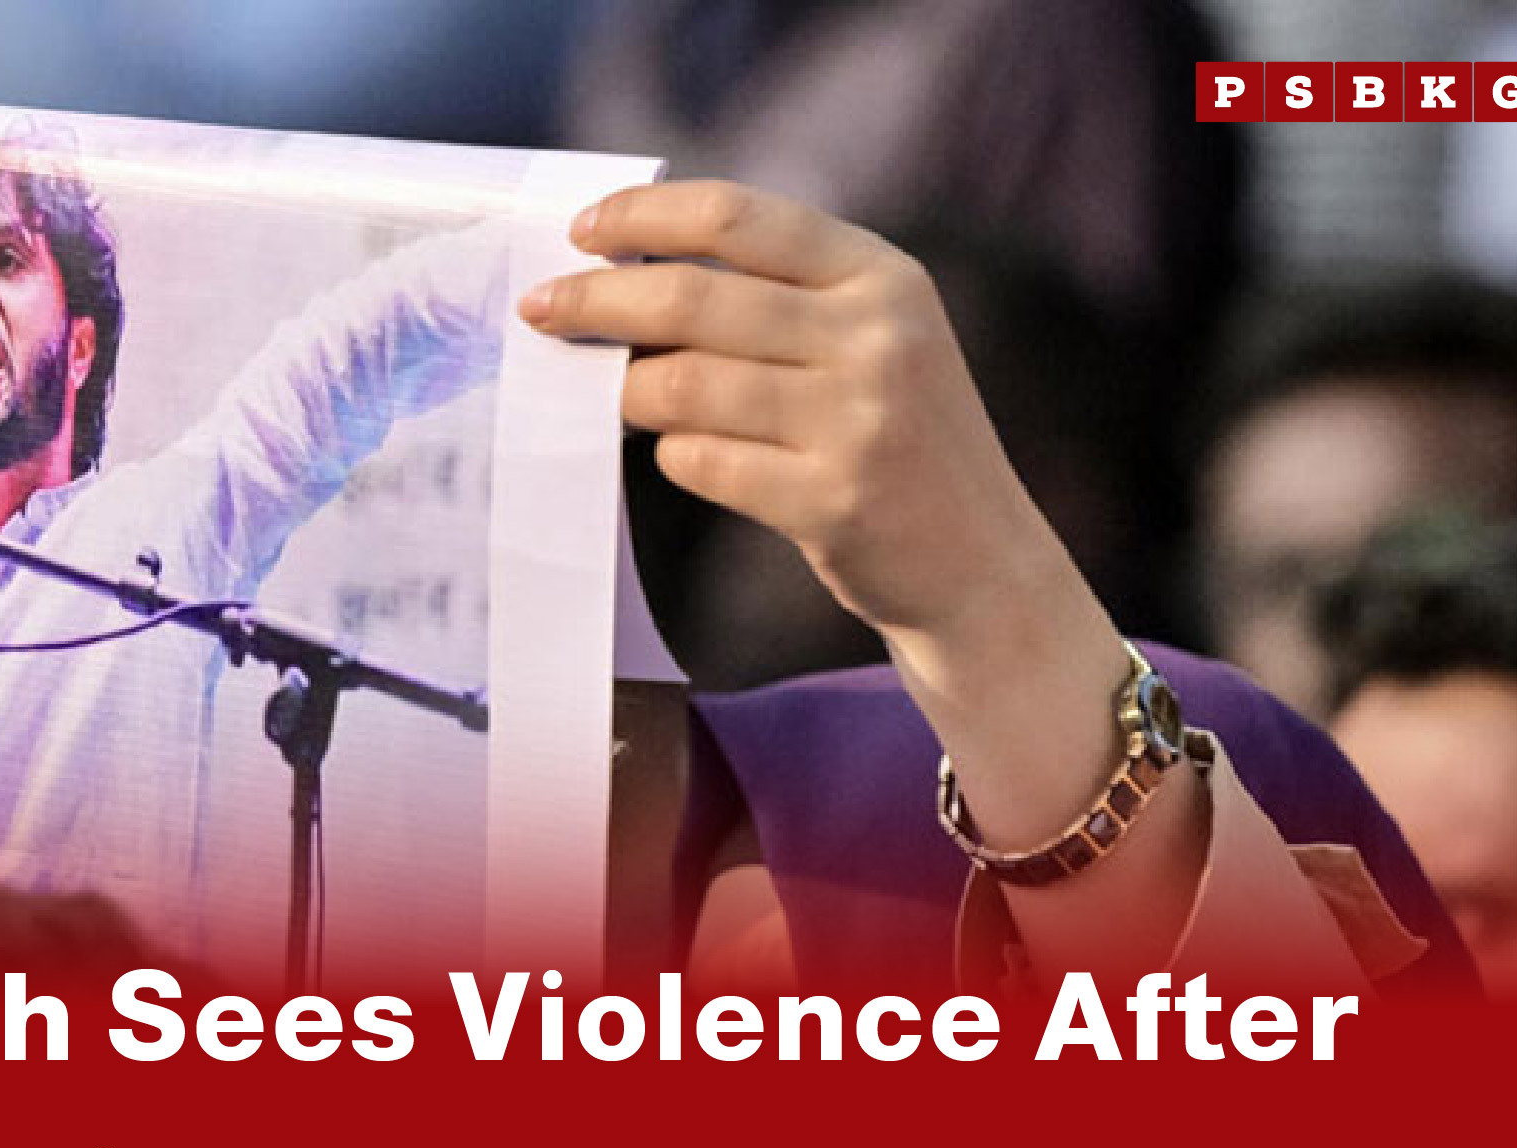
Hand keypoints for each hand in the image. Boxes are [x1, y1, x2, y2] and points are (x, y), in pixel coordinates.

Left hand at [524, 181, 1154, 880]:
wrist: (977, 563)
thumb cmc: (894, 436)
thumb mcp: (870, 336)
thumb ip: (776, 294)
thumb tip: (622, 270)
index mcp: (880, 275)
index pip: (738, 216)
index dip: (645, 216)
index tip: (580, 232)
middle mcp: (877, 337)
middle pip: (692, 298)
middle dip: (597, 301)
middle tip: (540, 311)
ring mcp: (858, 421)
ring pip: (683, 384)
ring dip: (628, 390)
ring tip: (615, 395)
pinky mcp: (832, 500)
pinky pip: (702, 462)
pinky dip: (677, 455)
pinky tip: (692, 455)